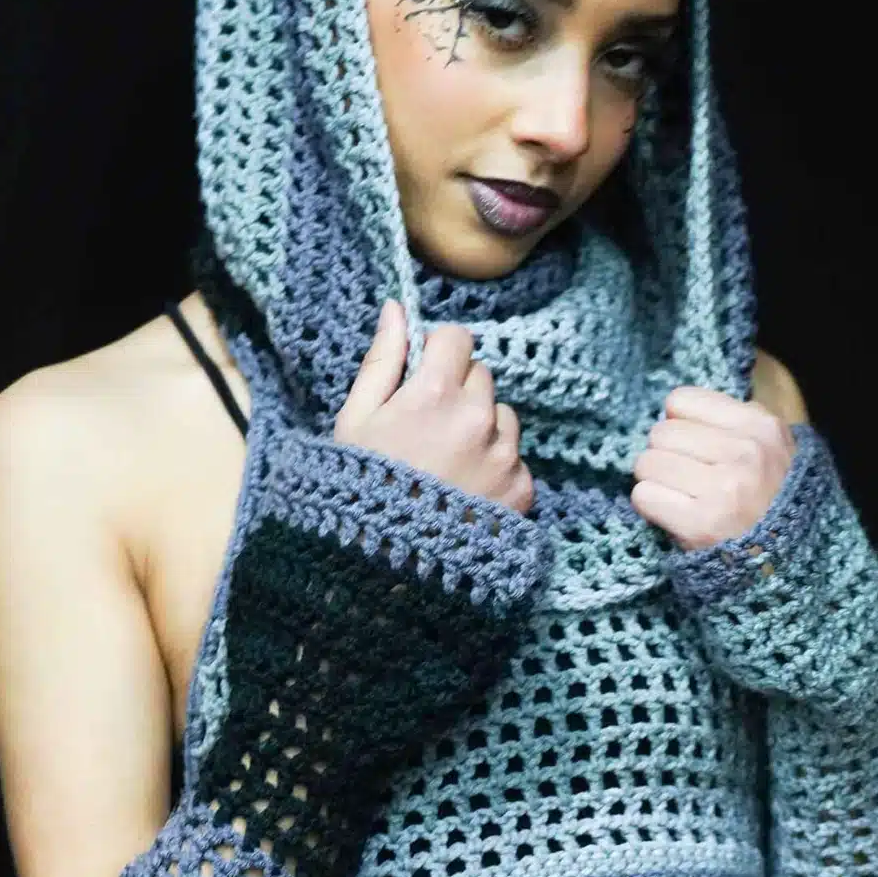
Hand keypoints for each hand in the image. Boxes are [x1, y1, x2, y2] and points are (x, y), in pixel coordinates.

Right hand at [332, 300, 533, 516]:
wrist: (393, 567)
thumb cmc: (362, 490)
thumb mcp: (355, 421)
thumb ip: (382, 360)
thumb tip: (395, 308)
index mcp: (434, 393)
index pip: (457, 338)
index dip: (439, 353)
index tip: (425, 375)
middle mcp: (477, 417)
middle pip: (481, 375)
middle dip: (459, 392)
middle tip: (429, 430)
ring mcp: (504, 454)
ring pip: (503, 416)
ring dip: (482, 429)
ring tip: (448, 465)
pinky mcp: (522, 488)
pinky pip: (516, 458)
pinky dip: (496, 469)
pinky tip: (465, 491)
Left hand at [629, 385, 795, 551]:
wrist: (792, 562)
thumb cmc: (772, 501)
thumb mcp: (773, 447)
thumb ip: (733, 421)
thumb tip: (672, 411)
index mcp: (761, 426)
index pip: (680, 401)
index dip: (679, 424)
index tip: (692, 447)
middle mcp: (745, 453)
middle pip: (660, 433)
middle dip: (664, 455)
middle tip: (683, 478)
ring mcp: (724, 489)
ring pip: (647, 463)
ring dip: (654, 481)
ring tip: (679, 496)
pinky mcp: (702, 524)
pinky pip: (644, 496)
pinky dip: (651, 506)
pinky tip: (673, 515)